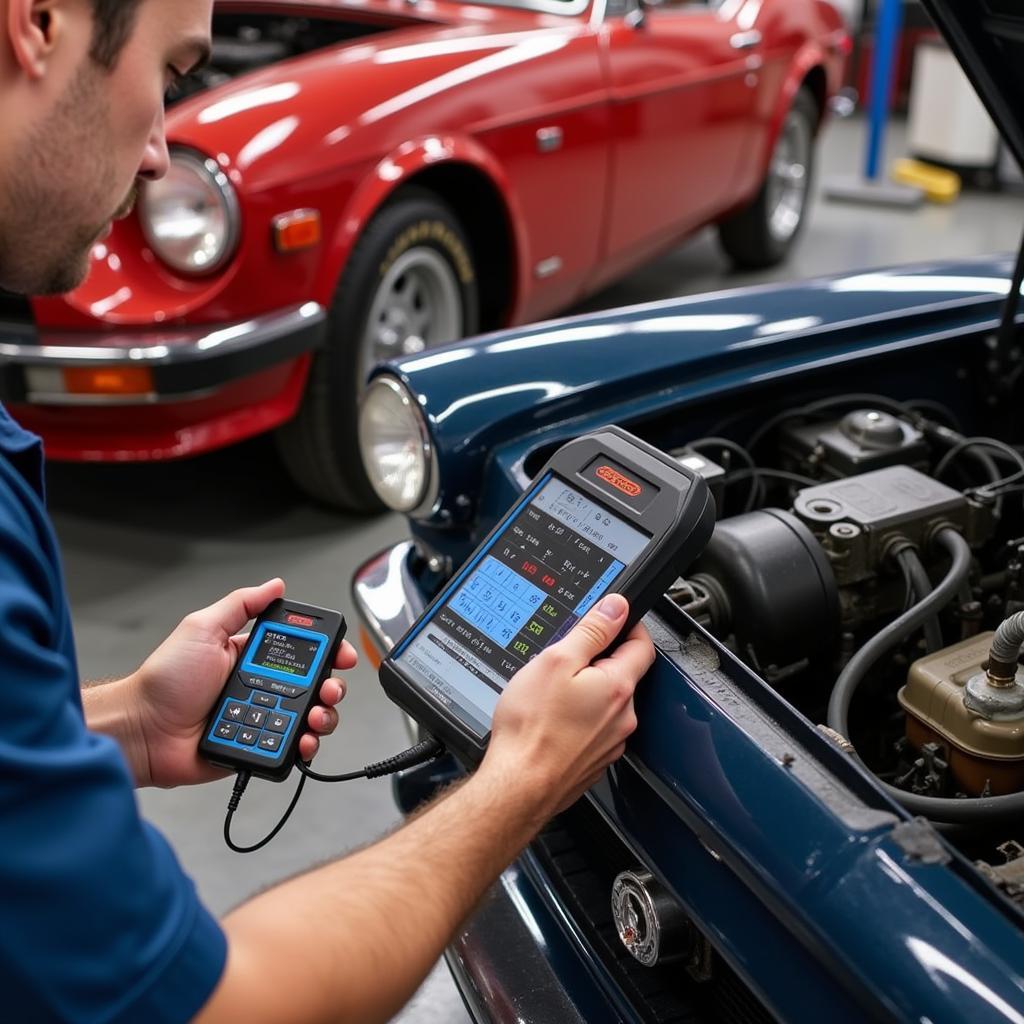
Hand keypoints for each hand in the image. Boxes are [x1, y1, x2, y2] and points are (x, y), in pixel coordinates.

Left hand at [125, 579, 356, 787]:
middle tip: (330, 689)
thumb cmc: (165, 680)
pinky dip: (305, 746)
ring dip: (324, 717)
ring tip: (316, 717)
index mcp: (251, 657)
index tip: (341, 655)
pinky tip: (304, 740)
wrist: (144, 731)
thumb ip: (241, 605)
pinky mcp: (258, 747)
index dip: (327, 652)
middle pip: (315, 687)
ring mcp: (262, 718)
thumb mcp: (202, 628)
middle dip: (332, 687)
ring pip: (310, 718)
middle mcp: (262, 687)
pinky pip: (291, 749)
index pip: (302, 652)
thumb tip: (274, 586)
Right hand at [482, 594, 654, 818]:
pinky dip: (579, 719)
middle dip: (600, 661)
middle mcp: (623, 717)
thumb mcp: (556, 661)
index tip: (612, 619)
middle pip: (623, 674)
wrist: (518, 786)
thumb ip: (592, 631)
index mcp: (618, 687)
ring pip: (607, 704)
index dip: (629, 626)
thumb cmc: (532, 729)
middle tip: (567, 658)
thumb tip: (616, 607)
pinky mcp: (595, 761)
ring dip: (588, 692)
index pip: (642, 645)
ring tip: (553, 694)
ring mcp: (611, 742)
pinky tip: (552, 721)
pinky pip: (595, 729)